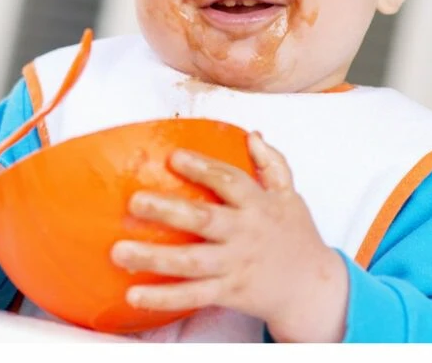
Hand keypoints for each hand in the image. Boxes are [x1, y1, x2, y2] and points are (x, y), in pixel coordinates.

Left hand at [110, 132, 349, 341]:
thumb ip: (273, 164)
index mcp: (258, 205)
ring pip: (191, 262)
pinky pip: (192, 296)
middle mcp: (244, 234)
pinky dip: (163, 297)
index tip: (173, 157)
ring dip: (153, 258)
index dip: (202, 168)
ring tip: (119, 251)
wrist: (313, 289)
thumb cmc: (296, 236)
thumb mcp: (290, 195)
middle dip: (168, 211)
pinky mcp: (227, 292)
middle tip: (134, 202)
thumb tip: (253, 135)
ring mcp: (234, 265)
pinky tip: (133, 294)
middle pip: (204, 220)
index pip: (229, 181)